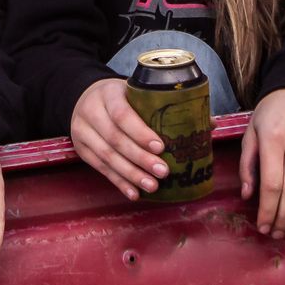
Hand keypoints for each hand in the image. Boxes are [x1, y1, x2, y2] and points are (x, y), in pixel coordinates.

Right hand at [70, 77, 166, 199]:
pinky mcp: (81, 150)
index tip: (160, 147)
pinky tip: (134, 192)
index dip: (140, 132)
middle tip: (162, 171)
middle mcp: (90, 111)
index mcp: (108, 93)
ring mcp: (82, 131)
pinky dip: (119, 182)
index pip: (121, 114)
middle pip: (115, 138)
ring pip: (107, 157)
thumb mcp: (134, 92)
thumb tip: (202, 123)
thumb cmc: (120, 98)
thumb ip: (160, 105)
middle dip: (140, 158)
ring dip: (131, 174)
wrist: (85, 99)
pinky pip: (100, 169)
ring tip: (152, 186)